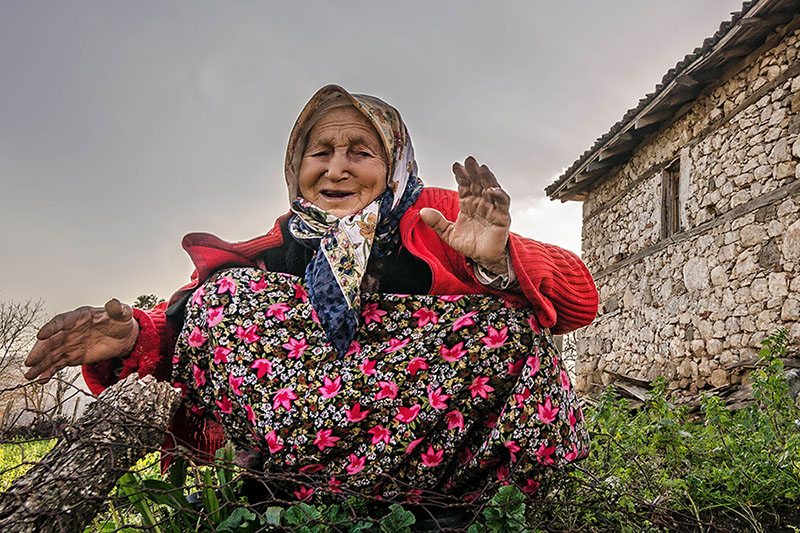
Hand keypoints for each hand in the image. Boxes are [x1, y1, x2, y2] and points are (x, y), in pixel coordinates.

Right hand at [24, 299, 138, 380]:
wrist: (124, 337)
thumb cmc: (121, 321)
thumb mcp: (122, 313)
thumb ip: (117, 309)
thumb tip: (114, 303)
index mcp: (79, 317)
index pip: (62, 321)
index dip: (51, 328)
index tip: (41, 335)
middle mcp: (70, 330)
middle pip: (51, 340)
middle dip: (40, 351)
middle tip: (30, 362)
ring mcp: (70, 344)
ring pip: (51, 354)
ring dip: (40, 364)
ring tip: (30, 375)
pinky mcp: (72, 356)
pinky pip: (58, 364)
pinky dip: (49, 371)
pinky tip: (41, 379)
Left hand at [419, 156, 510, 274]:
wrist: (483, 260)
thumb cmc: (470, 245)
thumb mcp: (448, 234)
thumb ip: (437, 222)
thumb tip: (422, 212)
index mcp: (468, 204)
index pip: (465, 185)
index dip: (461, 175)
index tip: (456, 165)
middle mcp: (481, 203)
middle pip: (478, 183)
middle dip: (474, 172)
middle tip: (469, 160)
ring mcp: (492, 209)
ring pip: (491, 188)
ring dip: (487, 178)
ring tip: (481, 168)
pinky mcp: (502, 217)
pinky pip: (502, 203)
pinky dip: (498, 195)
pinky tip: (491, 189)